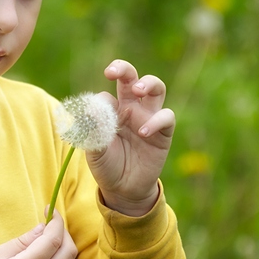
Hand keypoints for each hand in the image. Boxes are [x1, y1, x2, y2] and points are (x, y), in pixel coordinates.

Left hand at [87, 60, 175, 216]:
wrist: (123, 189)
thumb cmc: (106, 165)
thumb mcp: (94, 150)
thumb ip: (92, 131)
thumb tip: (91, 109)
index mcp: (112, 110)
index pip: (106, 95)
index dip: (98, 103)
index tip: (92, 116)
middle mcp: (131, 108)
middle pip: (132, 77)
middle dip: (123, 68)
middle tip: (113, 72)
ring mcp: (149, 117)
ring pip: (156, 88)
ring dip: (148, 83)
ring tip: (137, 90)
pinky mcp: (163, 132)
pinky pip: (166, 116)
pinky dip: (156, 120)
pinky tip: (143, 132)